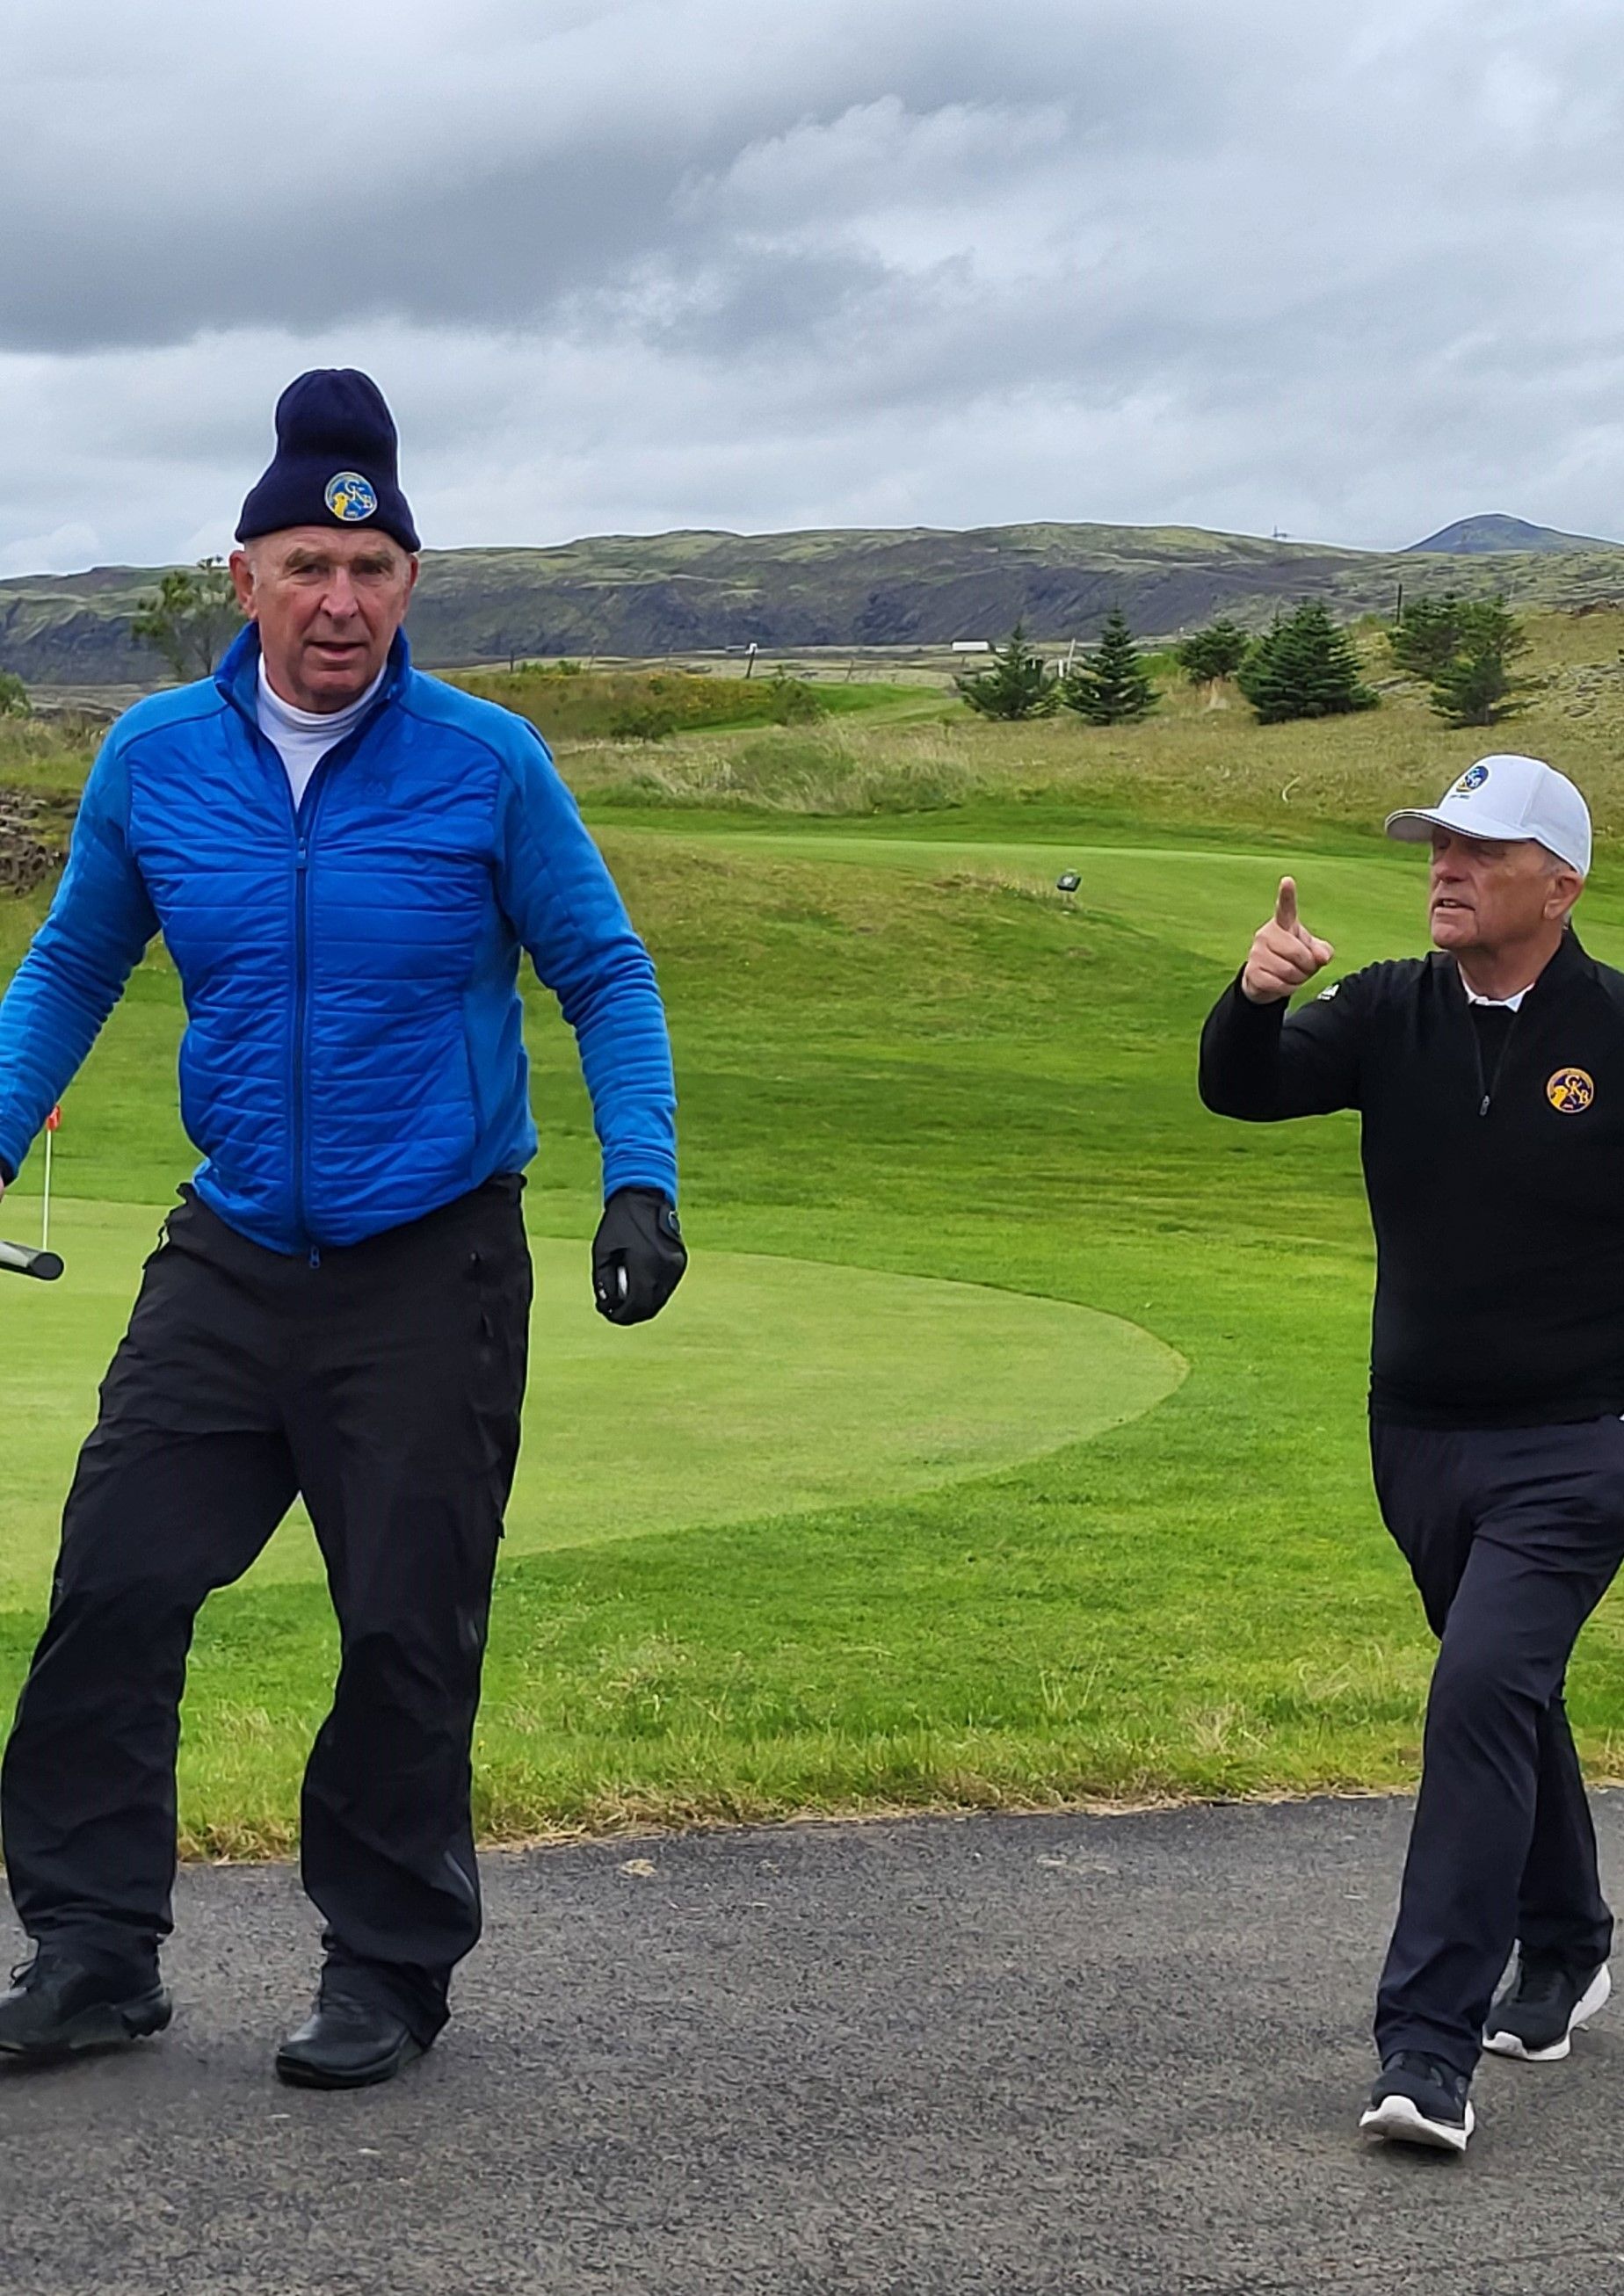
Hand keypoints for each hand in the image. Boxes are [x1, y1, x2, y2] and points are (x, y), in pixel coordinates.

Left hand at [592, 1187, 687, 1325]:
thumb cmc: (619, 1222)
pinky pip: (667, 1286)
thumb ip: (603, 1280)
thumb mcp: (602, 1251)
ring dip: (644, 1305)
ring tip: (626, 1303)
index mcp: (645, 1265)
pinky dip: (654, 1292)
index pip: (636, 1304)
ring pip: (660, 1298)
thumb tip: (607, 1305)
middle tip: (617, 1314)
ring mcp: (676, 1266)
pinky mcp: (680, 1261)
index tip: (610, 1315)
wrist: (645, 1196)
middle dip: (632, 1314)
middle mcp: (665, 1268)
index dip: (622, 1315)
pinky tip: (640, 1289)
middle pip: (650, 1306)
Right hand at [1241, 877, 1333, 1003]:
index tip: (1288, 881)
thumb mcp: (1312, 952)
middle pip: (1297, 952)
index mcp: (1283, 924)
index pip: (1285, 907)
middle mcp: (1266, 934)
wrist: (1265, 980)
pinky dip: (1288, 988)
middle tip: (1305, 968)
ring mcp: (1256, 952)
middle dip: (1307, 966)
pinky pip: (1279, 984)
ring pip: (1288, 971)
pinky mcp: (1251, 971)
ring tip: (1293, 976)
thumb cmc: (1292, 959)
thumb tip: (1322, 957)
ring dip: (1298, 979)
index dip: (1287, 894)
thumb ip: (1323, 951)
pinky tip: (1283, 984)